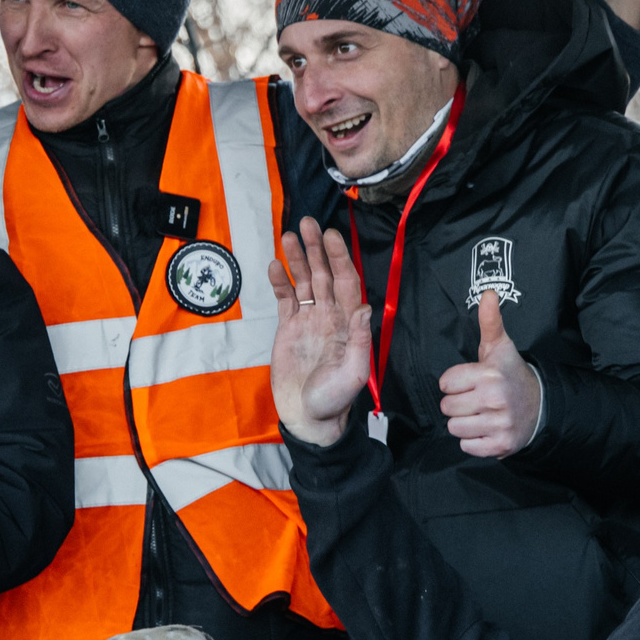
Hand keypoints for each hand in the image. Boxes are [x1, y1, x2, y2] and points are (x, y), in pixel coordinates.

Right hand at [268, 217, 373, 446]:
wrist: (307, 416)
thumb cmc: (334, 399)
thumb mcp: (352, 373)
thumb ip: (360, 340)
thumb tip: (364, 307)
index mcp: (348, 323)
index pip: (346, 282)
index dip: (340, 258)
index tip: (332, 237)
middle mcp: (330, 316)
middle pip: (325, 274)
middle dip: (317, 248)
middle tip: (308, 223)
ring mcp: (309, 320)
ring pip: (305, 281)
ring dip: (298, 258)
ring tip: (289, 235)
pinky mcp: (289, 327)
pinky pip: (286, 299)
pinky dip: (281, 282)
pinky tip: (276, 266)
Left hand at [439, 290, 543, 457]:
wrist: (539, 405)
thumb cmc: (510, 374)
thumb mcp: (499, 347)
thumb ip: (489, 322)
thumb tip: (488, 293)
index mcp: (489, 374)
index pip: (445, 383)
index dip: (454, 383)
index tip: (471, 381)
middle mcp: (494, 398)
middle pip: (447, 407)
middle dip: (458, 403)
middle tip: (476, 398)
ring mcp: (499, 423)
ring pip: (454, 428)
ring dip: (464, 423)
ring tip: (480, 413)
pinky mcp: (501, 445)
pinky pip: (466, 446)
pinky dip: (473, 440)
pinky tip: (486, 428)